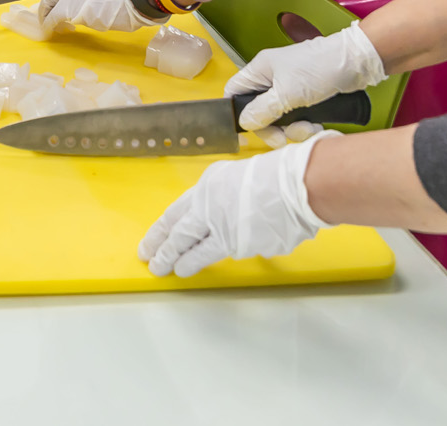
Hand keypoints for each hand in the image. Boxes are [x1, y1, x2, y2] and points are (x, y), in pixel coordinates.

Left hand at [139, 133, 340, 275]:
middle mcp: (209, 209)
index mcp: (206, 188)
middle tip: (152, 263)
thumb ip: (217, 199)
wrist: (296, 186)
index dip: (160, 231)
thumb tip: (212, 218)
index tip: (150, 243)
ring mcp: (224, 229)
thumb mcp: (232, 178)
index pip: (174, 214)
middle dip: (163, 251)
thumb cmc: (273, 176)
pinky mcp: (241, 245)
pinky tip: (199, 265)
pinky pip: (228, 253)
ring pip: (197, 250)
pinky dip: (211, 259)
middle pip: (179, 235)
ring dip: (181, 262)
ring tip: (171, 270)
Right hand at [224, 23, 385, 147]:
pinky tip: (317, 125)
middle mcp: (272, 78)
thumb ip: (262, 110)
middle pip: (258, 110)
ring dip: (293, 129)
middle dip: (272, 127)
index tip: (251, 130)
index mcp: (260, 69)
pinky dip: (305, 125)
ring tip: (309, 127)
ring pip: (279, 118)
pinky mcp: (306, 97)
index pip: (234, 91)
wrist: (356, 62)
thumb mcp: (287, 93)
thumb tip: (244, 123)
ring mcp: (290, 87)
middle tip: (283, 138)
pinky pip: (297, 118)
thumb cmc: (321, 68)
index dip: (237, 112)